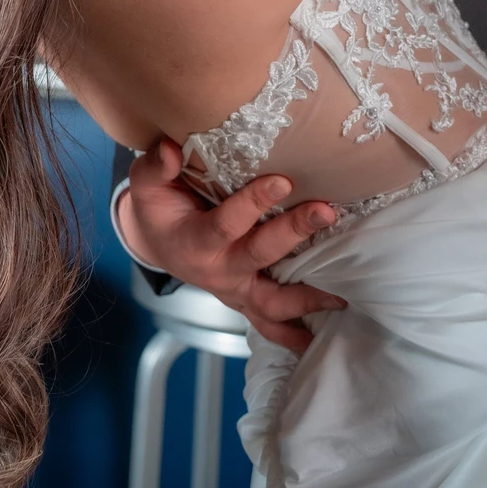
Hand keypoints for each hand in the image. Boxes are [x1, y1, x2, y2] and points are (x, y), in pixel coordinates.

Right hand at [120, 139, 345, 353]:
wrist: (158, 241)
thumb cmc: (158, 207)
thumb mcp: (146, 184)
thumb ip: (155, 167)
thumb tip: (170, 149)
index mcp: (193, 242)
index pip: (225, 224)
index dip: (252, 203)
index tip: (282, 180)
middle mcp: (216, 271)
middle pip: (259, 255)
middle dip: (294, 233)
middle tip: (325, 211)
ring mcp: (234, 290)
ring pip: (271, 301)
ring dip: (306, 298)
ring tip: (340, 292)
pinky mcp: (245, 299)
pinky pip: (270, 323)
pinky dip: (294, 333)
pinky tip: (320, 338)